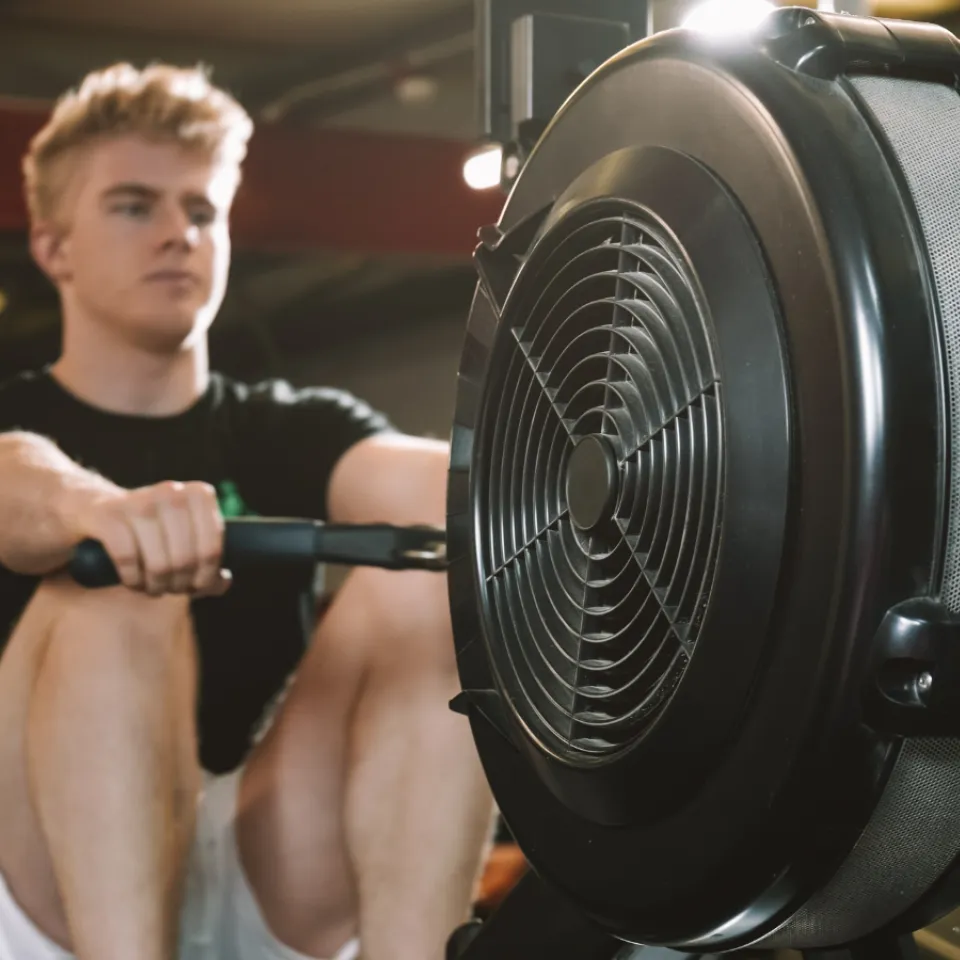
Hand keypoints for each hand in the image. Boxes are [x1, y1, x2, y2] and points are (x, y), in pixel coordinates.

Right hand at [67, 481, 230, 596]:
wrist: (89, 510)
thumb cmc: (144, 532)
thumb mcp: (180, 544)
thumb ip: (205, 564)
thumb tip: (224, 581)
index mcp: (198, 495)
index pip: (212, 548)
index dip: (205, 576)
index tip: (194, 586)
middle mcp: (172, 492)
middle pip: (186, 559)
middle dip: (178, 584)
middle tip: (168, 589)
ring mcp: (139, 500)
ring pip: (160, 562)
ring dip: (155, 585)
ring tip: (150, 586)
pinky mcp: (106, 513)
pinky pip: (127, 557)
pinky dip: (131, 577)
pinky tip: (130, 580)